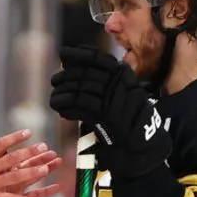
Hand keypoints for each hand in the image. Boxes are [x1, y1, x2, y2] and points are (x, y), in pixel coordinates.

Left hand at [50, 45, 170, 176]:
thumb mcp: (120, 91)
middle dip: (66, 76)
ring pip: (80, 90)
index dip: (78, 55)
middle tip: (55, 80)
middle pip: (85, 74)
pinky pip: (80, 107)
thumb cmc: (127, 116)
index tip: (63, 54)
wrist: (142, 143)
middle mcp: (119, 83)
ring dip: (63, 93)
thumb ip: (99, 78)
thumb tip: (69, 64)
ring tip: (55, 98)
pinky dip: (67, 108)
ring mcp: (114, 99)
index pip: (97, 58)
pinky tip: (62, 112)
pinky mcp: (106, 117)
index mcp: (123, 74)